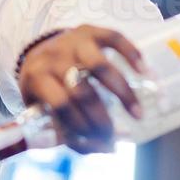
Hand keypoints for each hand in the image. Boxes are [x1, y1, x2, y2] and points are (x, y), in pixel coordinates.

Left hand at [16, 25, 146, 153]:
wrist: (38, 54)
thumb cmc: (44, 90)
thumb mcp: (42, 112)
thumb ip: (68, 134)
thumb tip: (108, 149)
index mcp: (36, 78)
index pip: (60, 104)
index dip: (80, 125)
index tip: (97, 139)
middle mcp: (53, 57)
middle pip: (81, 90)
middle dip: (102, 118)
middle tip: (116, 134)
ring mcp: (71, 41)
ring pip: (99, 65)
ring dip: (122, 92)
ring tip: (137, 113)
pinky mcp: (89, 30)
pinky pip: (114, 38)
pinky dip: (131, 54)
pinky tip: (143, 71)